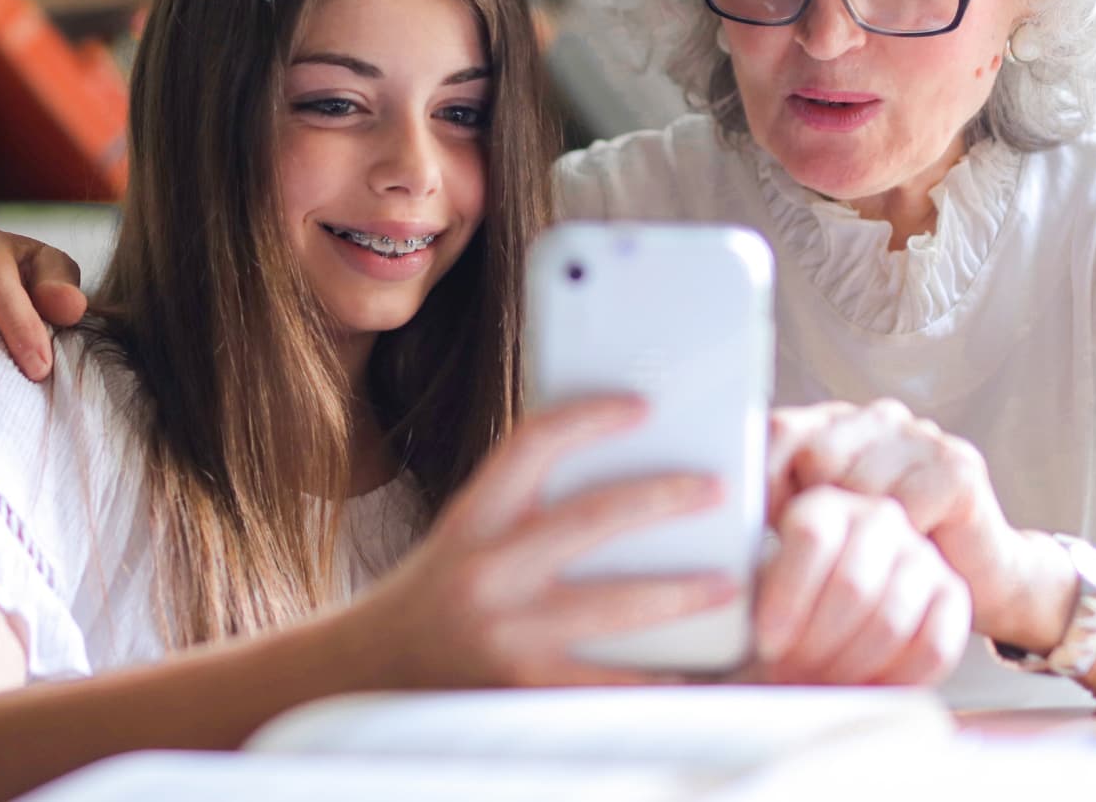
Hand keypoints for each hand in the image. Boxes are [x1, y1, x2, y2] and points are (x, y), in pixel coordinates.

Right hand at [341, 396, 737, 688]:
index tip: (641, 407)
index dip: (590, 417)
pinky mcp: (526, 689)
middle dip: (663, 500)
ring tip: (726, 582)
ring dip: (680, 593)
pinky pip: (609, 683)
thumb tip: (612, 475)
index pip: (531, 444)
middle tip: (714, 489)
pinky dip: (657, 676)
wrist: (368, 672)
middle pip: (590, 519)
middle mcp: (485, 571)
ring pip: (614, 606)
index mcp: (472, 520)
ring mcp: (507, 633)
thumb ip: (523, 509)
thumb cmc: (431, 597)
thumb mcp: (464, 535)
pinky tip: (695, 668)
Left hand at [751, 486, 970, 684]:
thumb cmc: (789, 605)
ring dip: (849, 666)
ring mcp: (921, 554)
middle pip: (852, 583)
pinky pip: (933, 646)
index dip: (787, 598)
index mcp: (825, 503)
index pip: (812, 537)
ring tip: (820, 682)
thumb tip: (724, 592)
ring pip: (890, 619)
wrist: (841, 621)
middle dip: (816, 642)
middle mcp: (878, 518)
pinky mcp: (953, 594)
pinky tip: (864, 688)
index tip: (767, 643)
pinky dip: (894, 679)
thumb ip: (746, 582)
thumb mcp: (758, 583)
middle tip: (793, 671)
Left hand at [768, 399, 1043, 648]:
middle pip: (816, 456)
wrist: (979, 578)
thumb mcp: (822, 530)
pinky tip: (911, 551)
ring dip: (860, 535)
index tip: (763, 528)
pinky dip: (901, 542)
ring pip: (859, 483)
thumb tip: (720, 512)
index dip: (762, 479)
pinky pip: (904, 507)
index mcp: (834, 423)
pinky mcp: (957, 466)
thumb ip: (778, 508)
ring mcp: (920, 436)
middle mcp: (877, 417)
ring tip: (872, 557)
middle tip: (828, 554)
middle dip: (815, 512)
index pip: (777, 430)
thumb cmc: (886, 558)